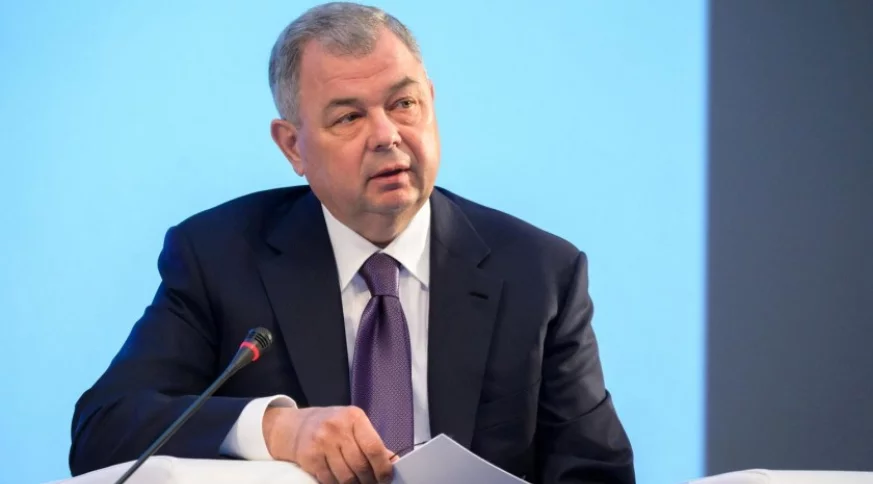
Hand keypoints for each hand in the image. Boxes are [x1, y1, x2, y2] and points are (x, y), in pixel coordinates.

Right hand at [263, 405, 394, 483]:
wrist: (297, 426)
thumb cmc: (333, 426)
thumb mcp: (354, 425)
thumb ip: (372, 442)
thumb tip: (392, 462)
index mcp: (354, 417)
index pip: (373, 447)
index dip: (383, 467)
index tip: (386, 478)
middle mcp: (337, 428)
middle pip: (360, 465)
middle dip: (369, 479)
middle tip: (373, 483)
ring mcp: (322, 442)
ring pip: (346, 476)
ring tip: (359, 483)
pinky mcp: (310, 457)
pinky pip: (330, 480)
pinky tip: (341, 481)